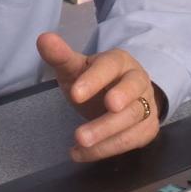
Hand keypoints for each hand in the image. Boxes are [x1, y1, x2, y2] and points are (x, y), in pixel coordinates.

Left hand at [36, 30, 161, 162]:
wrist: (118, 95)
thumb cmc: (93, 79)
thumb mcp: (75, 68)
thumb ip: (60, 56)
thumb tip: (43, 39)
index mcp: (120, 61)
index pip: (110, 66)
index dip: (94, 80)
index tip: (75, 94)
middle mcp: (138, 80)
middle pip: (130, 94)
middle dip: (107, 115)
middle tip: (84, 131)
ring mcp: (146, 104)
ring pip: (132, 120)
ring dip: (105, 136)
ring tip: (78, 143)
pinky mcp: (147, 127)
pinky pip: (133, 140)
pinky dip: (107, 149)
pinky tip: (83, 153)